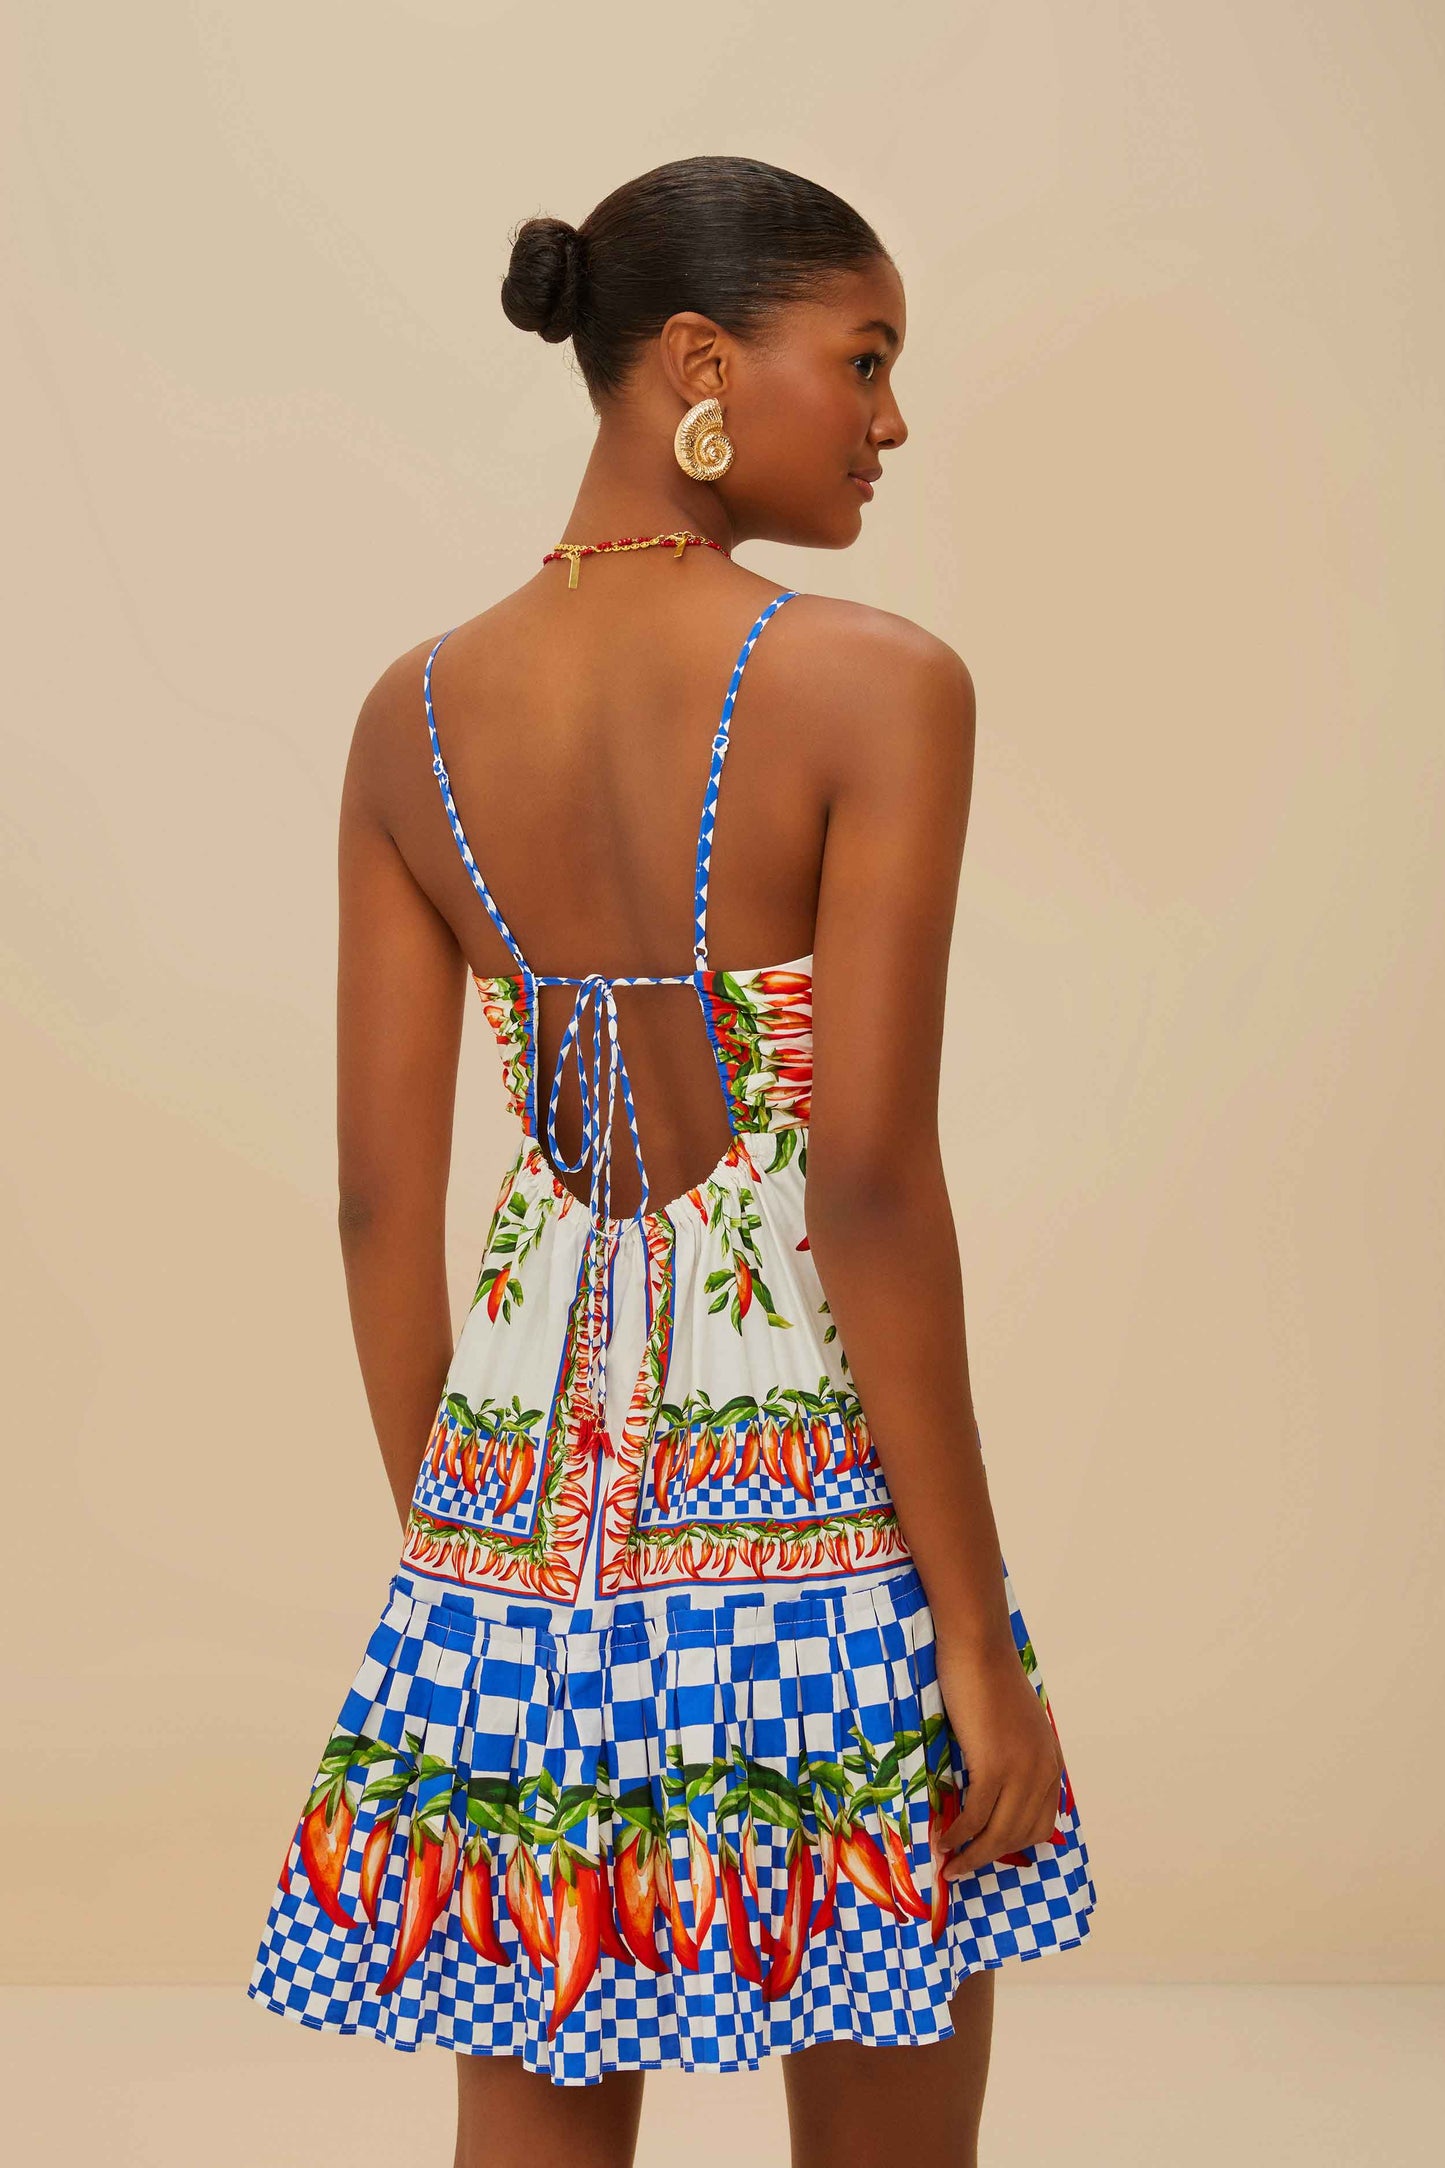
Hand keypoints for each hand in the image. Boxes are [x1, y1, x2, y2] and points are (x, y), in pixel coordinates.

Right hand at [933, 1633, 1063, 1879]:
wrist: (979, 1648)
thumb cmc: (989, 1677)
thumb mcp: (1015, 1724)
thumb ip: (1015, 1753)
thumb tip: (997, 1784)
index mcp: (1051, 1762)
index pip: (1041, 1823)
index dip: (1012, 1843)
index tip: (986, 1851)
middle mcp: (1043, 1772)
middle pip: (1021, 1835)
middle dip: (989, 1856)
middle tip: (961, 1866)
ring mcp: (1021, 1771)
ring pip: (999, 1833)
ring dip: (972, 1855)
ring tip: (948, 1863)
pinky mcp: (994, 1766)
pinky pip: (977, 1815)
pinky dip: (960, 1834)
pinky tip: (944, 1839)